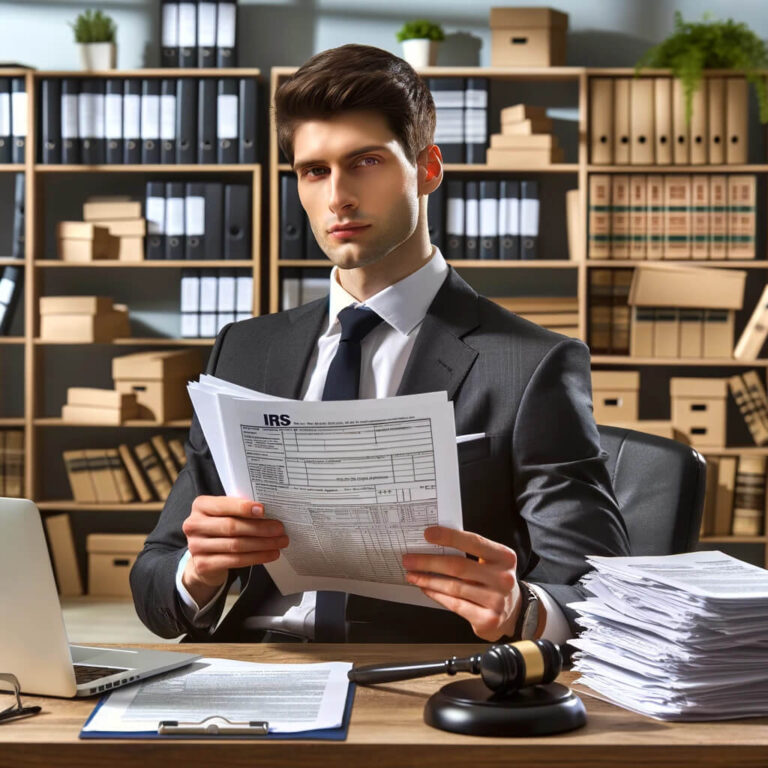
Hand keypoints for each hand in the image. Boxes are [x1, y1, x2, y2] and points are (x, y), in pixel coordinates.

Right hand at [181, 496, 288, 604]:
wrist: (204, 555)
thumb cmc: (220, 527)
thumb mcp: (225, 513)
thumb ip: (239, 509)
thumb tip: (268, 511)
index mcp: (200, 505)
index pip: (223, 505)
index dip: (243, 508)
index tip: (263, 510)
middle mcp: (194, 524)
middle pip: (231, 527)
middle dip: (260, 528)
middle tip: (280, 529)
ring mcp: (196, 546)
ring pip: (236, 545)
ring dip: (262, 544)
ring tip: (280, 542)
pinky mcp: (203, 564)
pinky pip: (235, 561)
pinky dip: (257, 557)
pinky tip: (270, 554)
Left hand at [402, 526, 521, 641]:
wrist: (515, 611)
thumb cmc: (495, 580)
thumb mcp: (491, 561)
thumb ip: (470, 552)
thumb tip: (434, 544)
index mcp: (504, 557)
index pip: (473, 542)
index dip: (449, 537)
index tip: (428, 534)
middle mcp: (503, 578)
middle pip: (458, 566)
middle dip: (429, 562)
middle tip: (409, 559)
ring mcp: (496, 600)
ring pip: (454, 587)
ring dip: (428, 579)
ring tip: (412, 575)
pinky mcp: (488, 619)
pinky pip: (455, 604)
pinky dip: (437, 595)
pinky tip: (426, 588)